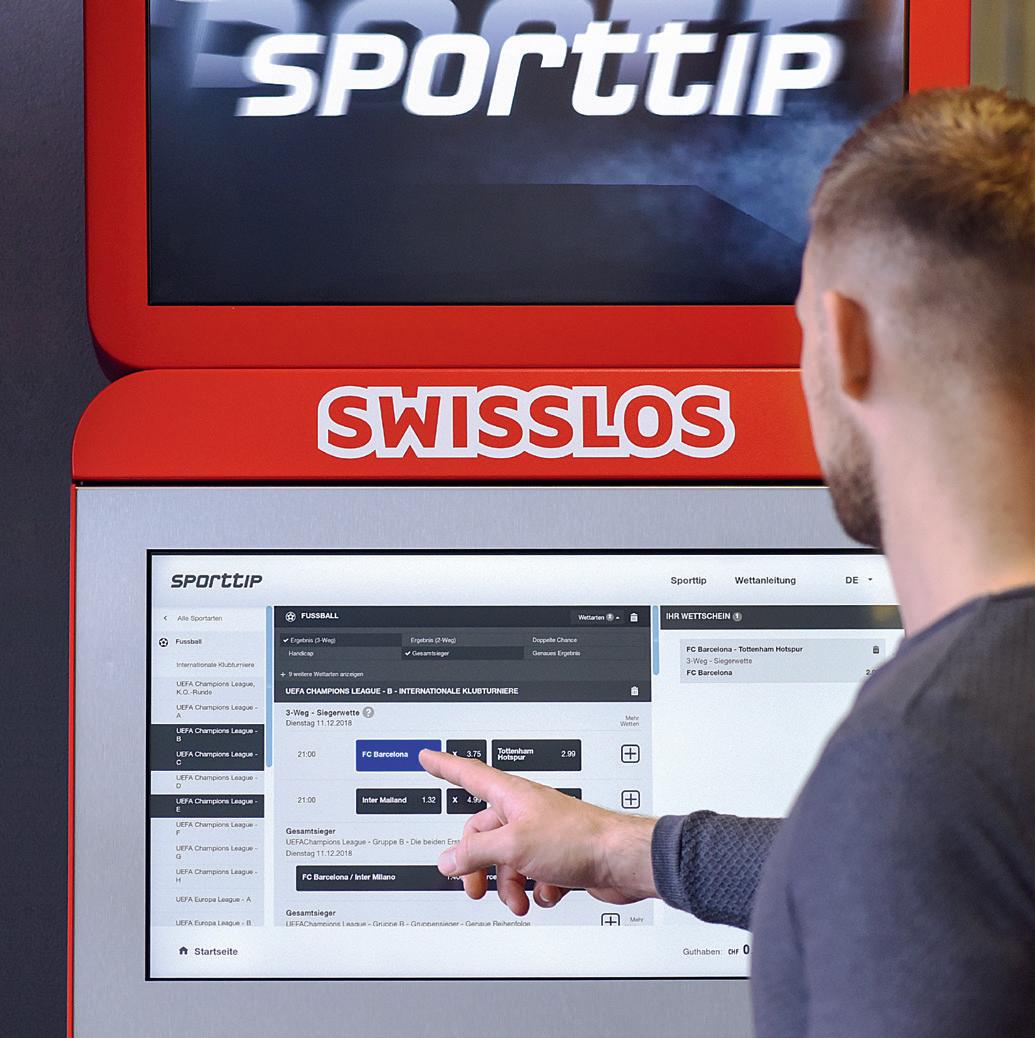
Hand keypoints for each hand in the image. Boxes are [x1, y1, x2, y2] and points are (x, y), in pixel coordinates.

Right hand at [419, 748, 657, 915]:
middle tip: (476, 888)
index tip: (428, 758)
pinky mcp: (557, 857)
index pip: (469, 774)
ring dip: (509, 885)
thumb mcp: (513, 847)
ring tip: (520, 899)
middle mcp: (524, 812)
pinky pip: (531, 875)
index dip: (445, 766)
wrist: (619, 860)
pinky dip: (536, 889)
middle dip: (478, 865)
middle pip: (484, 834)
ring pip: (508, 860)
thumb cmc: (577, 839)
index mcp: (511, 796)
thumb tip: (448, 860)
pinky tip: (548, 891)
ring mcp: (541, 834)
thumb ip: (475, 853)